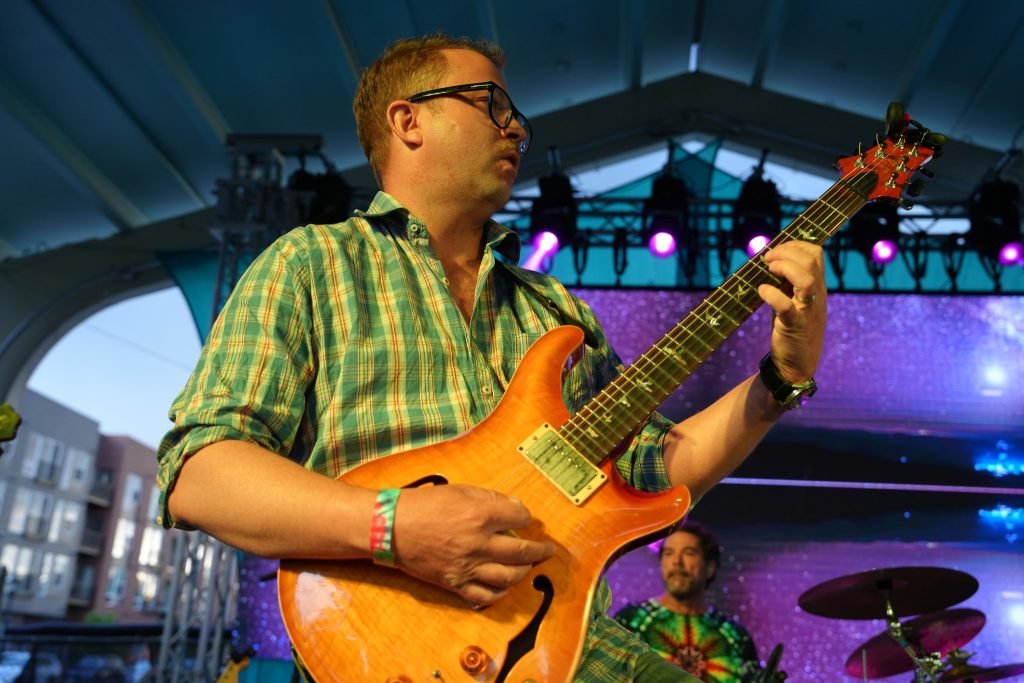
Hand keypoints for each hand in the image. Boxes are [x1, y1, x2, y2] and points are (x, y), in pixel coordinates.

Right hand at [391, 484, 555, 607]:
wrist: (391, 528)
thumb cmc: (423, 505)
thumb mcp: (459, 490)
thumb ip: (489, 498)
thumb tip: (514, 506)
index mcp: (480, 515)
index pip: (520, 518)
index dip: (526, 517)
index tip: (524, 518)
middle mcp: (478, 543)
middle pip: (522, 552)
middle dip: (540, 551)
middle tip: (547, 550)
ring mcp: (468, 567)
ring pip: (509, 577)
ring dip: (523, 572)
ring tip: (527, 567)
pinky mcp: (456, 584)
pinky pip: (486, 595)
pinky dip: (500, 592)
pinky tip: (505, 585)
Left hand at [758, 241, 826, 382]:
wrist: (798, 362)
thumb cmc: (793, 326)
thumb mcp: (794, 298)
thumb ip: (787, 280)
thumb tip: (767, 258)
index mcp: (818, 286)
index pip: (816, 253)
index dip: (795, 245)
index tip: (775, 250)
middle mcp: (817, 295)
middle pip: (812, 260)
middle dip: (786, 252)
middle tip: (767, 260)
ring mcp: (808, 310)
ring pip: (807, 280)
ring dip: (784, 268)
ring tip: (768, 270)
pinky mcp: (795, 326)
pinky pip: (787, 307)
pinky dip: (773, 295)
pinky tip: (762, 291)